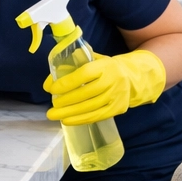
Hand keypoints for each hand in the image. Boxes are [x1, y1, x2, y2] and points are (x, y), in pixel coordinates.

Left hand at [44, 50, 165, 125]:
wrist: (132, 76)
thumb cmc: (104, 68)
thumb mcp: (92, 60)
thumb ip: (72, 66)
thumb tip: (49, 82)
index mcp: (105, 66)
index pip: (84, 74)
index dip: (67, 83)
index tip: (51, 89)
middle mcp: (113, 81)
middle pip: (86, 93)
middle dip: (66, 101)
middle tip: (51, 107)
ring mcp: (116, 96)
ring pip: (91, 107)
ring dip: (70, 113)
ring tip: (54, 115)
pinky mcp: (118, 108)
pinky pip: (98, 116)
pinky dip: (81, 120)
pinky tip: (67, 120)